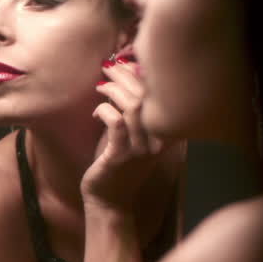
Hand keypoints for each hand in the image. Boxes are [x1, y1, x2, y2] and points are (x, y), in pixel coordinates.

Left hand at [81, 56, 173, 212]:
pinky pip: (116, 123)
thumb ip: (131, 108)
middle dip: (125, 75)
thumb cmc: (117, 162)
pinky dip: (104, 110)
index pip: (161, 94)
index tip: (125, 62)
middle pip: (148, 96)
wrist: (109, 200)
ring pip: (133, 107)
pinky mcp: (122, 156)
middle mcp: (159, 140)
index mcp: (166, 132)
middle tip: (108, 66)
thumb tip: (122, 75)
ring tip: (101, 84)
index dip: (143, 73)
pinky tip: (96, 111)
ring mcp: (142, 149)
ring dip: (113, 89)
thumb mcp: (129, 133)